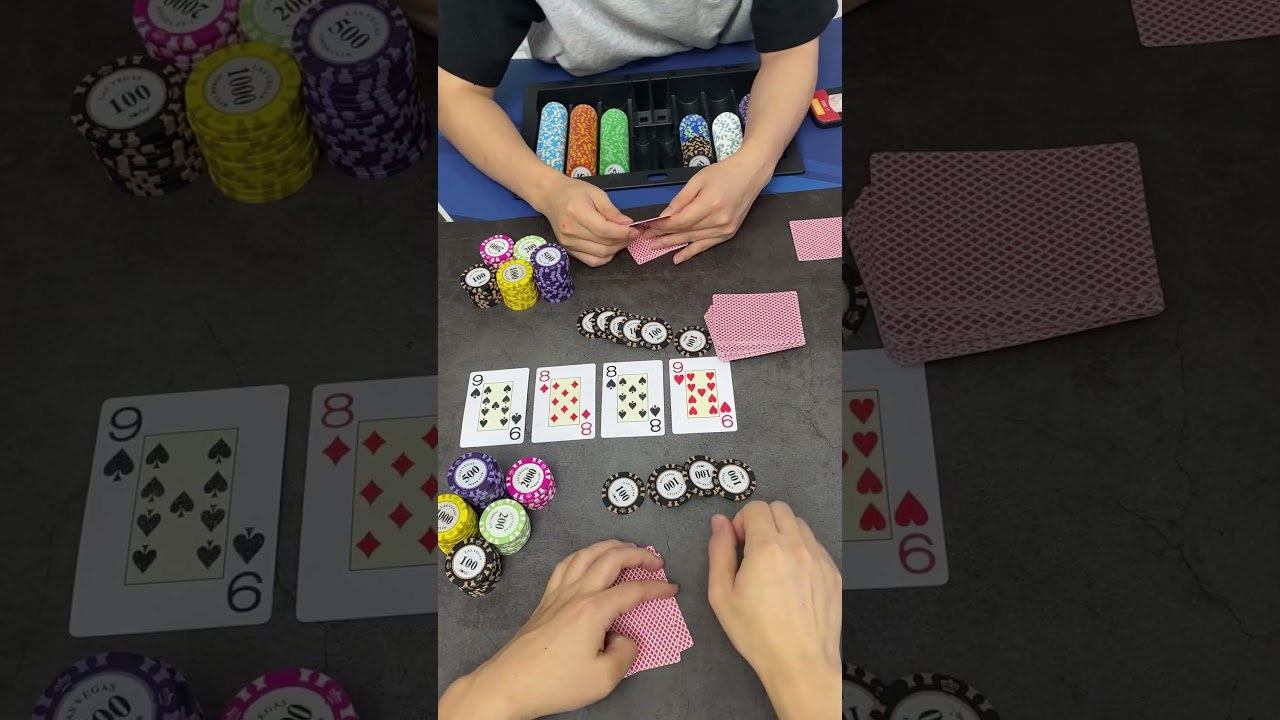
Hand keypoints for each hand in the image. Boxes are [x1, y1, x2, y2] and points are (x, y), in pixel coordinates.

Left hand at [439, 540, 677, 719]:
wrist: (510, 684)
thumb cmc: (557, 683)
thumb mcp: (604, 678)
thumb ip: (625, 653)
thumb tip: (625, 637)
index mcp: (594, 609)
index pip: (633, 590)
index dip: (657, 587)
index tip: (672, 588)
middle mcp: (576, 593)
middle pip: (611, 558)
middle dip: (638, 554)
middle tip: (656, 560)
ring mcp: (558, 594)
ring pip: (586, 554)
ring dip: (610, 547)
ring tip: (626, 550)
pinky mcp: (545, 600)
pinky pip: (566, 565)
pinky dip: (584, 555)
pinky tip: (588, 560)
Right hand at [535, 176, 639, 266]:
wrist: (551, 197)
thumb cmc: (574, 192)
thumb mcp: (596, 193)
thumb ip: (611, 211)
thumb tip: (627, 224)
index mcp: (576, 212)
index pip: (604, 230)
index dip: (623, 233)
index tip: (635, 230)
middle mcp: (570, 230)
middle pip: (603, 244)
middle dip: (622, 241)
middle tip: (632, 234)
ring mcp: (568, 243)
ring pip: (600, 255)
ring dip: (616, 249)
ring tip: (623, 240)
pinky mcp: (568, 250)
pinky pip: (591, 261)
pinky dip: (605, 257)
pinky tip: (611, 247)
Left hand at [647, 152, 772, 263]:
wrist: (750, 175)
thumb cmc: (723, 173)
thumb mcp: (698, 180)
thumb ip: (680, 200)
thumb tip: (664, 216)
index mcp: (710, 204)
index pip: (680, 221)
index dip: (663, 226)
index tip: (649, 226)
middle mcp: (718, 220)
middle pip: (685, 232)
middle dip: (664, 235)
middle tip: (647, 239)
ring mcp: (725, 229)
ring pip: (693, 240)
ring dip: (673, 244)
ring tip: (656, 247)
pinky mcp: (729, 233)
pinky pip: (706, 245)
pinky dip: (691, 252)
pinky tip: (678, 258)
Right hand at [708, 501, 840, 718]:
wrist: (800, 662)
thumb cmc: (757, 634)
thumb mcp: (722, 595)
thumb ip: (719, 551)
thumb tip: (720, 523)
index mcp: (767, 548)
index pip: (756, 508)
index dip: (741, 521)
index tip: (737, 543)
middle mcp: (797, 546)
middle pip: (780, 509)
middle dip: (762, 521)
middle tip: (752, 549)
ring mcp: (819, 558)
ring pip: (800, 525)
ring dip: (783, 533)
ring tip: (773, 565)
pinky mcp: (833, 572)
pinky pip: (815, 546)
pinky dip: (801, 551)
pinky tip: (792, 579)